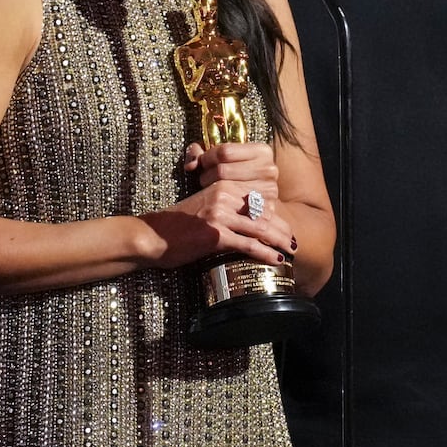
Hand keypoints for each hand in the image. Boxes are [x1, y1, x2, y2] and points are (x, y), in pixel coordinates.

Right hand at [139, 141, 293, 268]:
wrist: (152, 236)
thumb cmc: (176, 225)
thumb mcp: (203, 206)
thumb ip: (224, 207)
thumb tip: (249, 220)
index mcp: (222, 187)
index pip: (258, 199)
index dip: (275, 214)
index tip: (285, 227)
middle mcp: (223, 196)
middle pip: (263, 213)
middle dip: (282, 228)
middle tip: (294, 241)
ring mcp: (220, 215)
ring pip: (260, 228)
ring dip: (280, 241)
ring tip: (291, 250)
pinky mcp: (216, 234)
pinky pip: (248, 244)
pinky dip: (265, 253)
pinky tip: (276, 260)